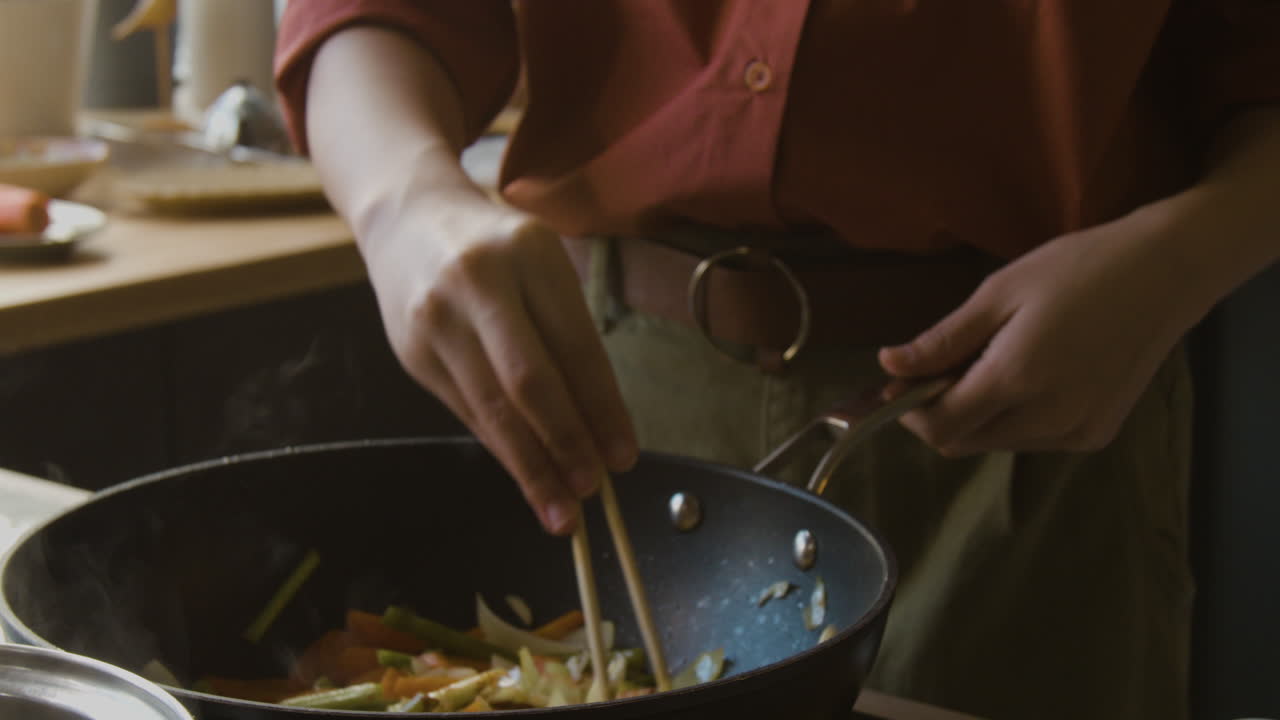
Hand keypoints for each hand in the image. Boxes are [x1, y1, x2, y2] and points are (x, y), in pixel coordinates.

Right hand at [360, 191, 637, 533]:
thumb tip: (598, 427)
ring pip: (492, 408)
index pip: (576, 347)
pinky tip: (525, 475)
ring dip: (530, 467)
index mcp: (530, 257)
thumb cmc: (496, 248)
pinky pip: (465, 411)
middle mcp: (479, 284)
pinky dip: (500, 448)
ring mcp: (437, 319)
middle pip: (530, 383)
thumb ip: (567, 337)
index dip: (603, 410)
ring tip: (560, 510)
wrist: (407, 216)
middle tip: (592, 491)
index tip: (624, 457)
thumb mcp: (542, 267)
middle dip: (566, 444)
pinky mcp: (411, 351)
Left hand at [877, 211, 1197, 455]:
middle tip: (942, 365)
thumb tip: (889, 366)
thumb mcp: (999, 293)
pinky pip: (1032, 439)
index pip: (939, 426)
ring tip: (989, 361)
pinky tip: (1027, 375)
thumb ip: (942, 339)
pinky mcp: (1096, 435)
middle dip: (939, 412)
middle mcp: (1047, 419)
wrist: (1166, 273)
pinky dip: (1012, 417)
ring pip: (996, 443)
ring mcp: (1075, 433)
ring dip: (975, 415)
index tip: (899, 380)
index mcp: (1017, 379)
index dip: (908, 410)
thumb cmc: (1077, 269)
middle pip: (963, 441)